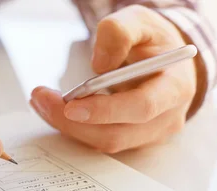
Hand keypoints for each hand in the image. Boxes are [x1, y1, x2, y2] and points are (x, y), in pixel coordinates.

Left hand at [30, 5, 196, 152]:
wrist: (168, 61)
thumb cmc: (155, 41)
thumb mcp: (139, 21)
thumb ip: (119, 33)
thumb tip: (99, 66)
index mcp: (175, 88)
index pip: (142, 108)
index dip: (106, 111)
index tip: (71, 105)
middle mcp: (167, 118)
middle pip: (118, 134)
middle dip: (74, 122)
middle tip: (41, 99)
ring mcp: (152, 135)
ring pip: (106, 142)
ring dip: (70, 127)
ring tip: (42, 102)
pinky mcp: (135, 141)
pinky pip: (102, 141)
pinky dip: (76, 129)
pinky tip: (57, 111)